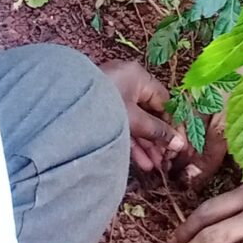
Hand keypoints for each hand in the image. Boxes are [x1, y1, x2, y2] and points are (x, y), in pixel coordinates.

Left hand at [101, 59, 190, 176]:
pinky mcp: (100, 109)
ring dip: (145, 144)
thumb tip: (180, 143)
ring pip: (135, 121)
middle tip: (166, 159)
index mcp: (138, 76)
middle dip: (158, 138)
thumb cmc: (104, 107)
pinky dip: (130, 140)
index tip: (178, 143)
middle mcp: (126, 82)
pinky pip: (121, 124)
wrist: (62, 108)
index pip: (163, 100)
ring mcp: (112, 95)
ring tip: (154, 166)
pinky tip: (141, 161)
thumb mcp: (135, 120)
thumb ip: (158, 132)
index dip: (172, 123)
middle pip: (149, 112)